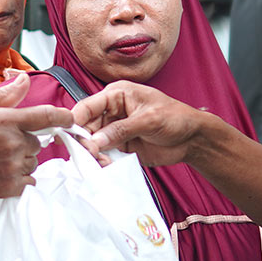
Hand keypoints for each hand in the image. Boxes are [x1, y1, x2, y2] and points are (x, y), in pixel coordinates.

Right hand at [0, 74, 72, 199]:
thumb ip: (5, 95)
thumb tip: (24, 79)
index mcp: (7, 121)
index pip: (46, 116)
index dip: (63, 116)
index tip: (69, 119)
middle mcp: (13, 144)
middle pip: (38, 142)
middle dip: (26, 141)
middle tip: (4, 142)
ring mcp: (13, 166)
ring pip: (33, 162)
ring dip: (23, 160)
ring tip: (0, 158)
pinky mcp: (10, 185)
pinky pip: (28, 180)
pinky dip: (20, 177)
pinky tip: (1, 171)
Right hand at [71, 81, 206, 165]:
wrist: (192, 139)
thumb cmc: (176, 118)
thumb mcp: (148, 119)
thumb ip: (121, 129)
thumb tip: (97, 140)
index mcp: (117, 95)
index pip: (88, 106)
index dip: (75, 120)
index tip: (69, 135)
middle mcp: (112, 112)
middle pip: (86, 126)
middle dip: (85, 141)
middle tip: (89, 154)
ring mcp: (115, 130)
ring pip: (93, 142)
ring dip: (94, 154)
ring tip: (101, 161)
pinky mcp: (120, 146)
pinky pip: (104, 154)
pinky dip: (103, 161)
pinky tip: (107, 165)